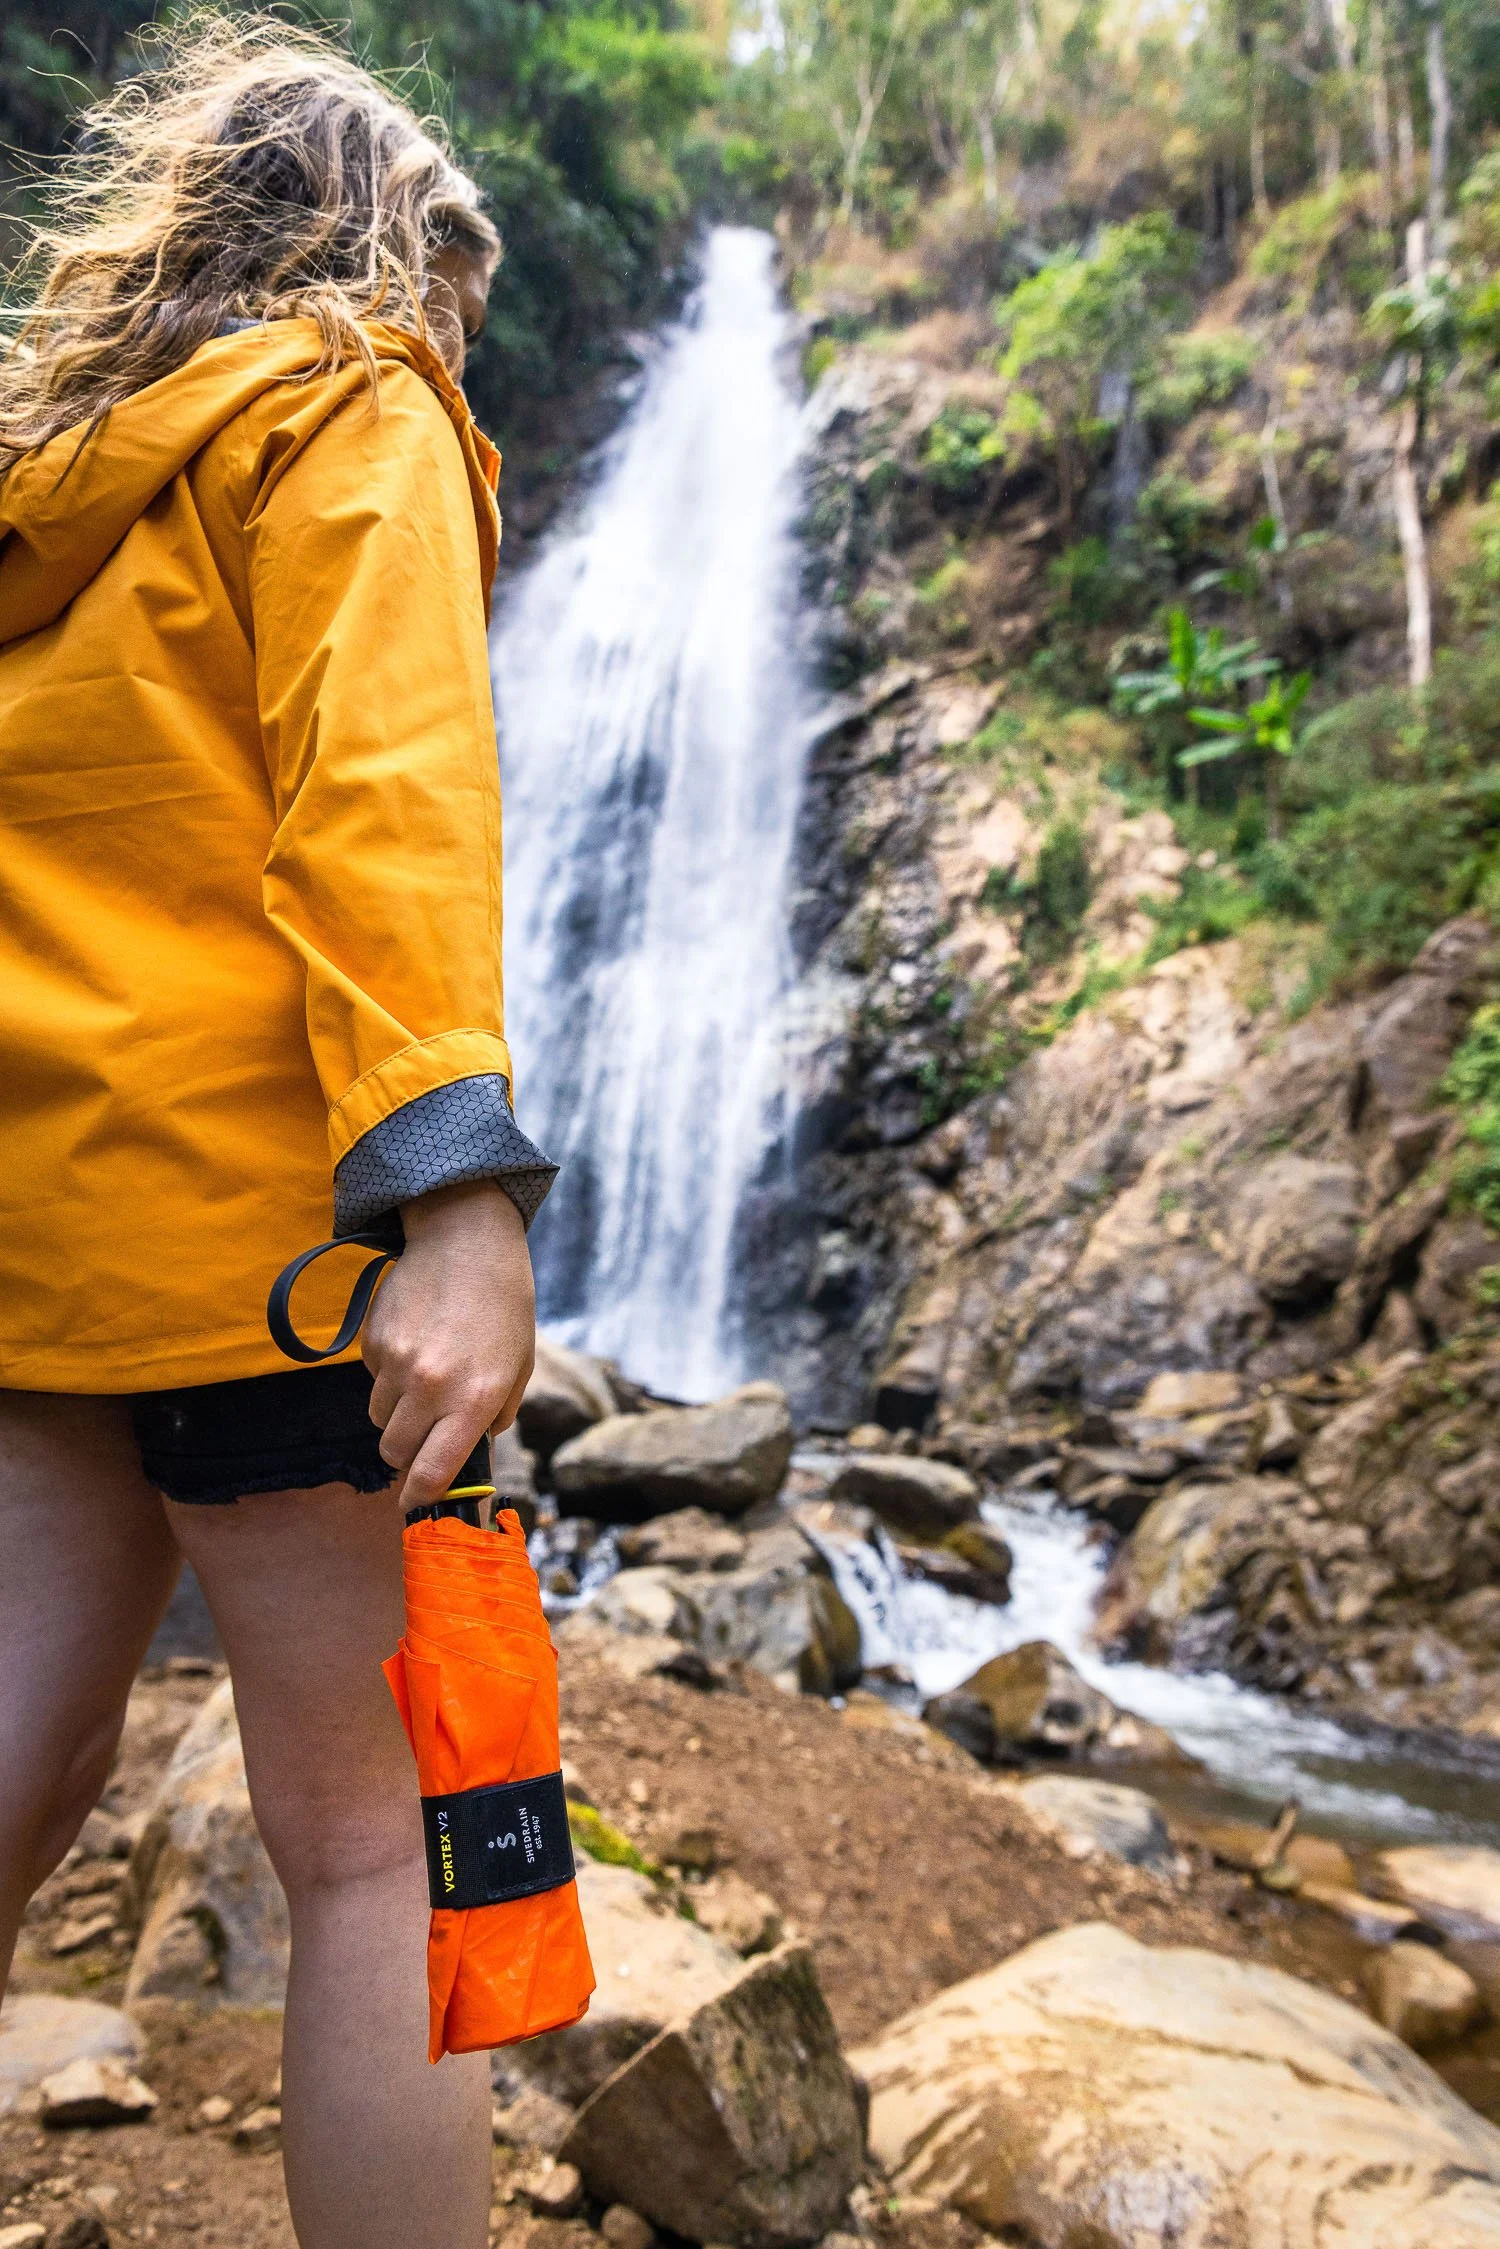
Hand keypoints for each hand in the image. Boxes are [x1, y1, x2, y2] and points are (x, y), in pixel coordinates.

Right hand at [363, 1181, 535, 1510]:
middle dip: (407, 1454)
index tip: (416, 1505)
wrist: (466, 1239)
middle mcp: (432, 1387)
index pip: (433, 1472)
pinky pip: (372, 1378)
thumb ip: (497, 1412)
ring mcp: (397, 1363)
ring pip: (379, 1418)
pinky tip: (415, 1341)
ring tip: (424, 1376)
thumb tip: (474, 1445)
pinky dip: (387, 1373)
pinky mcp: (374, 1340)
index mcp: (474, 1399)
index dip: (421, 1497)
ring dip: (396, 1412)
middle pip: (395, 1453)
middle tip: (423, 1435)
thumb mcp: (519, 1363)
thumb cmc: (503, 1304)